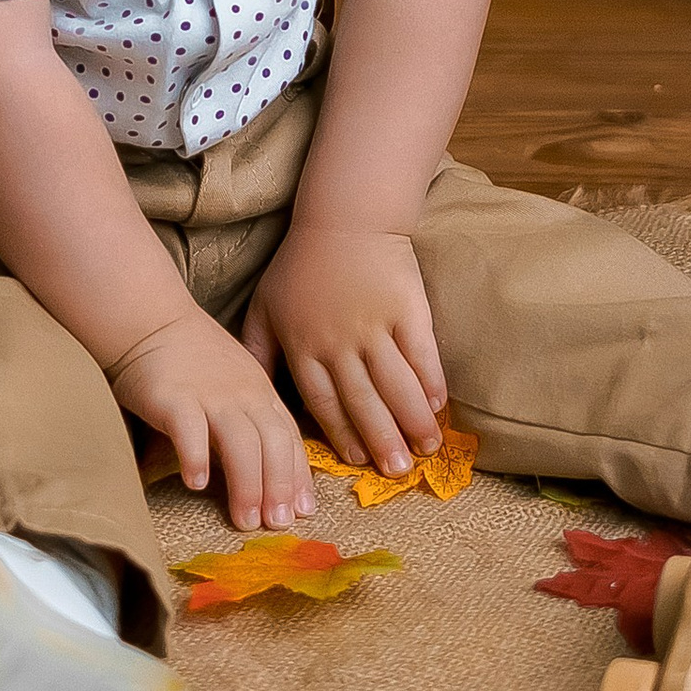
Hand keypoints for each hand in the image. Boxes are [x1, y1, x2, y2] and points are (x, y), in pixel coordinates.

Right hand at [107, 307, 313, 533]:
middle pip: (272, 444)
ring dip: (247, 484)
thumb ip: (253, 419)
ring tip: (246, 520)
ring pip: (240, 443)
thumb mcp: (237, 383)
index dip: (297, 476)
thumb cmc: (194, 357)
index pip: (289, 438)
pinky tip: (196, 483)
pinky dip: (197, 457)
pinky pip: (190, 430)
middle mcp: (242, 395)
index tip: (303, 512)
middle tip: (278, 524)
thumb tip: (268, 472)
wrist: (152, 319)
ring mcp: (209, 395)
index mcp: (261, 393)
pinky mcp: (174, 398)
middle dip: (279, 487)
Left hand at [240, 227, 447, 479]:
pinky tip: (438, 405)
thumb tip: (252, 394)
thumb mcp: (265, 306)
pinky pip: (421, 354)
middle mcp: (339, 342)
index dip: (341, 435)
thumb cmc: (300, 263)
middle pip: (362, 401)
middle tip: (398, 473)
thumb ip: (259, 352)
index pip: (323, 402)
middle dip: (381, 441)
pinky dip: (430, 382)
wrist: (344, 218)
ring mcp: (375, 325)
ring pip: (395, 384)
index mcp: (304, 346)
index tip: (357, 464)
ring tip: (426, 449)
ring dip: (411, 420)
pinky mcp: (406, 309)